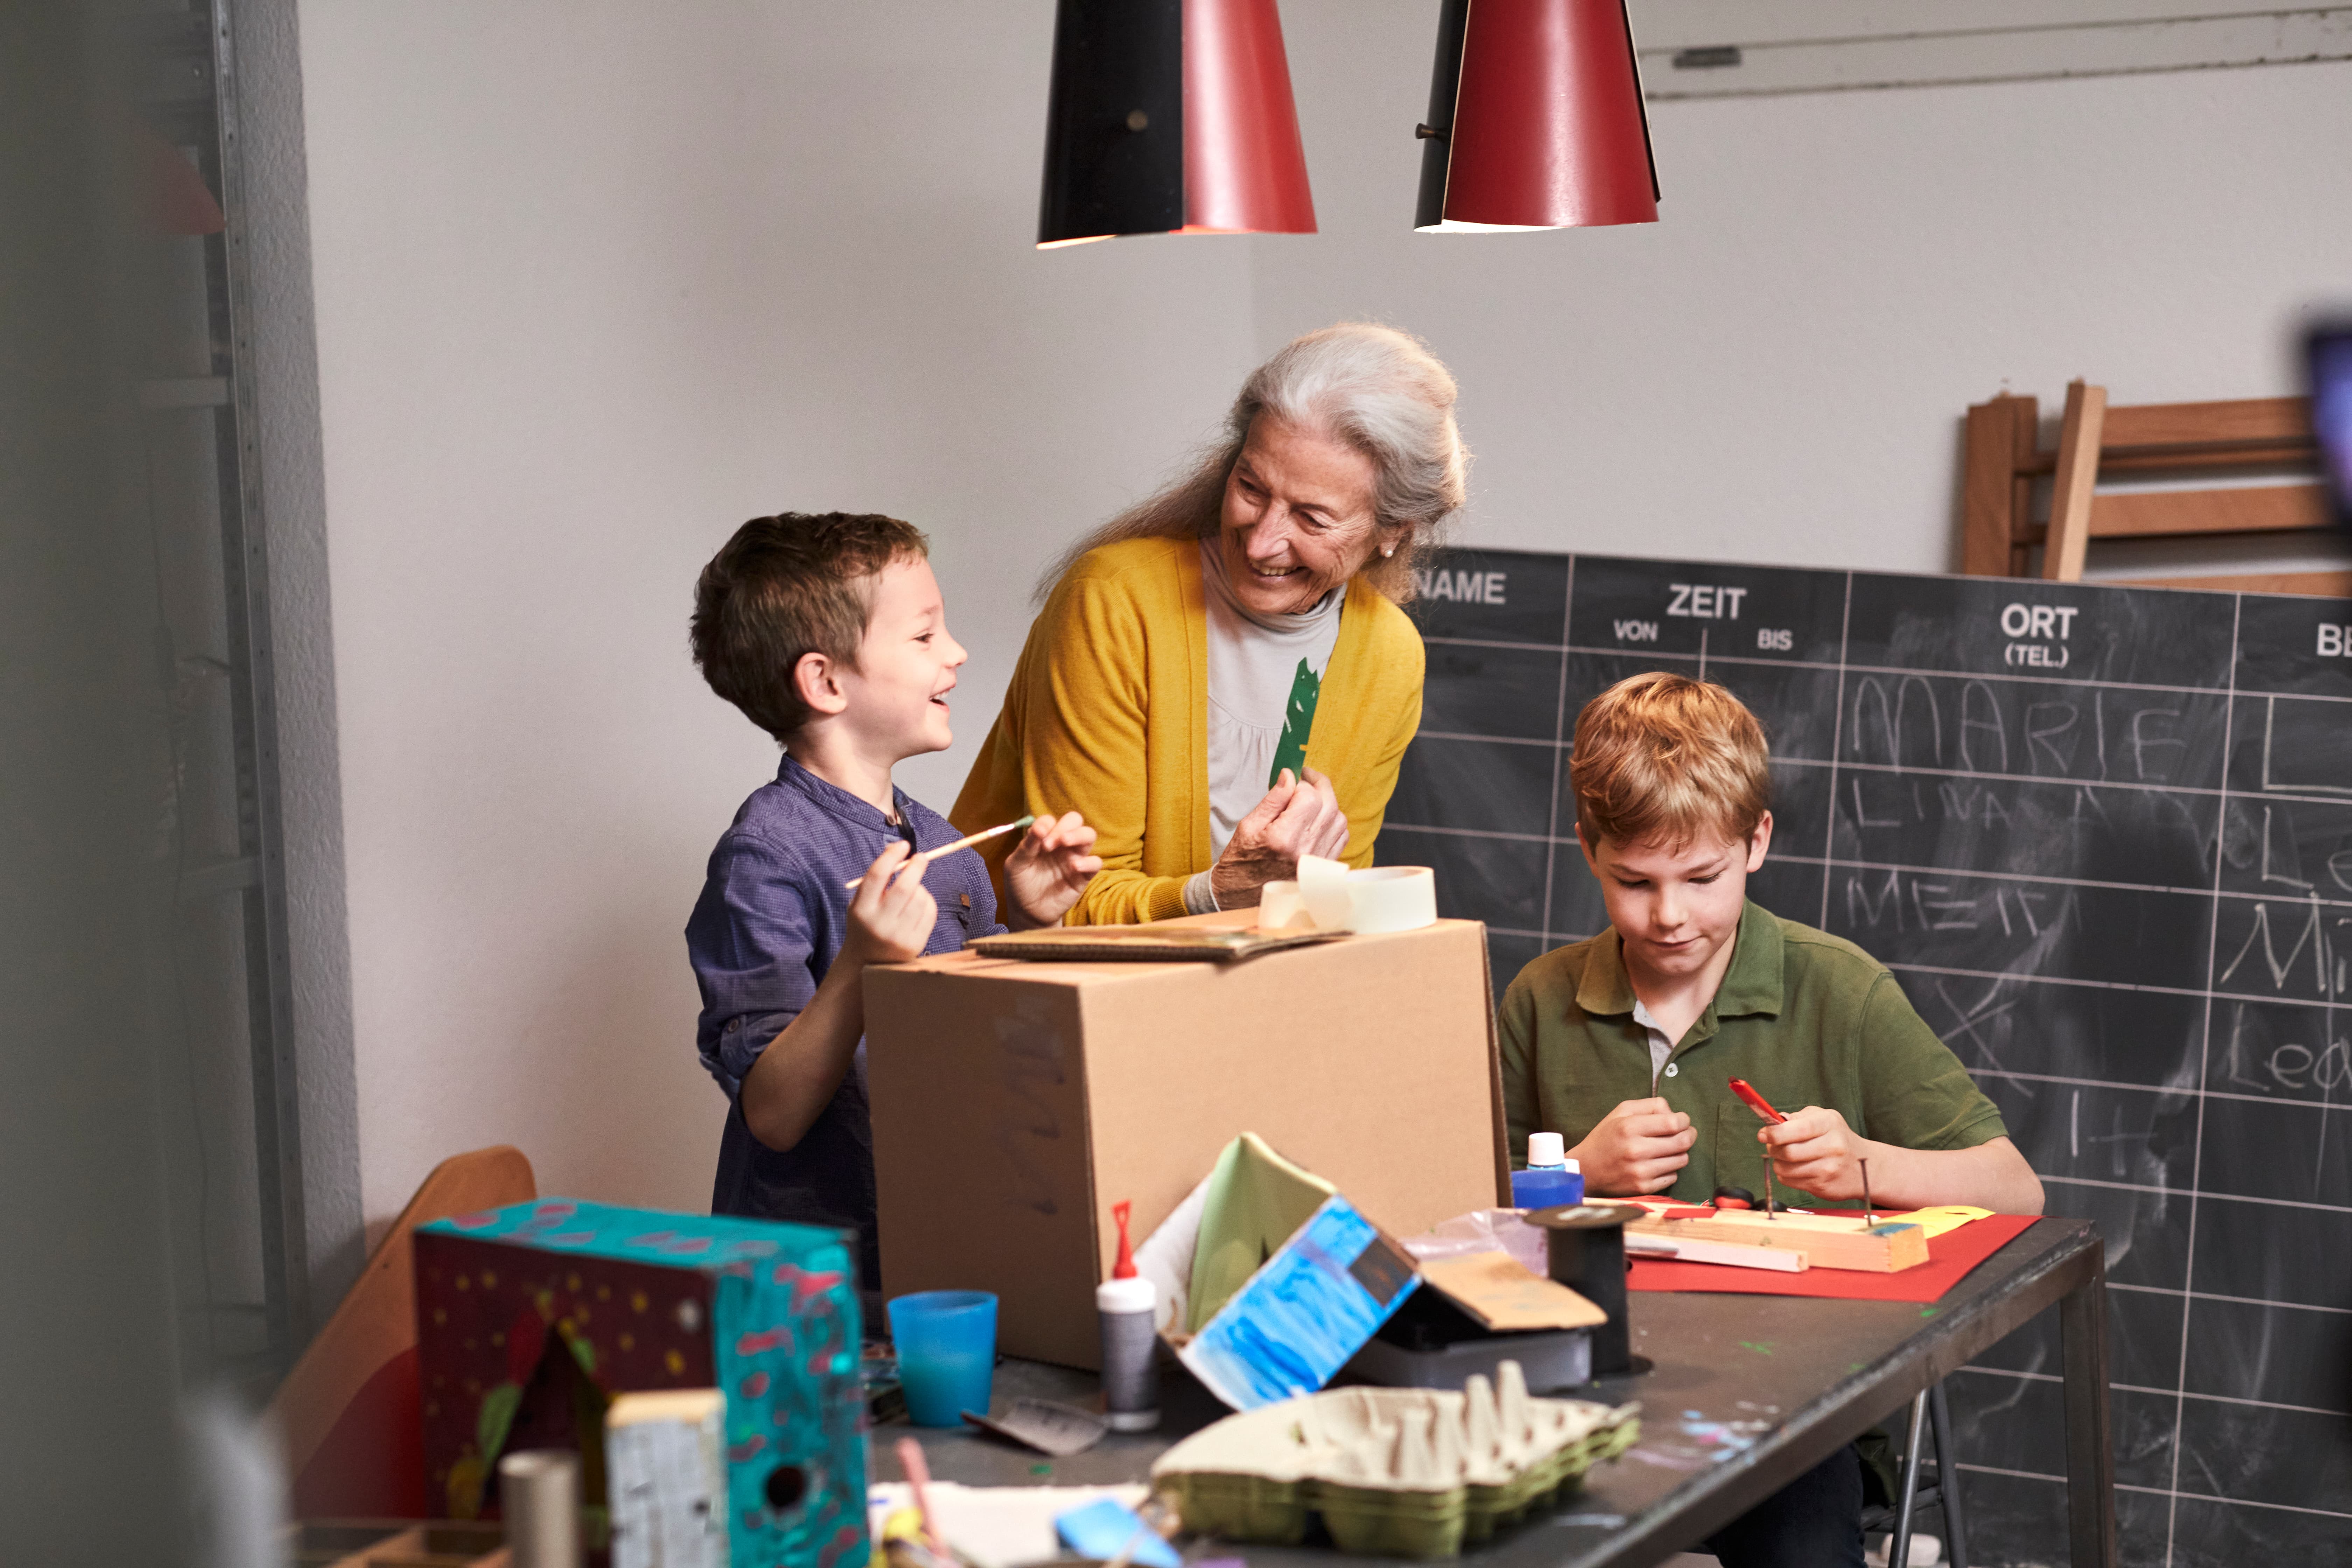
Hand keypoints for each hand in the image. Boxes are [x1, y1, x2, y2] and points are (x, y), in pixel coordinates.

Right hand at [840, 842, 935, 967]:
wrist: (868, 963)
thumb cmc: (866, 924)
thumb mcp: (861, 902)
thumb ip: (876, 878)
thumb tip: (896, 848)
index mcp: (861, 910)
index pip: (877, 875)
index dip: (892, 856)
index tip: (903, 845)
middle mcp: (879, 923)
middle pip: (904, 887)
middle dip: (916, 867)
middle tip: (921, 857)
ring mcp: (899, 936)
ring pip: (920, 898)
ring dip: (920, 887)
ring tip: (913, 889)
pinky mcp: (915, 944)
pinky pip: (930, 912)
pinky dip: (928, 901)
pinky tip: (920, 903)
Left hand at [1004, 810, 1101, 929]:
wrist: (1028, 913)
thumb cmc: (1020, 885)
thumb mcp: (1016, 865)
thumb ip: (1027, 845)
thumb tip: (1040, 827)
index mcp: (1044, 838)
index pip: (1052, 820)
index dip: (1047, 825)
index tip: (1039, 838)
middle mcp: (1061, 845)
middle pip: (1074, 821)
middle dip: (1065, 826)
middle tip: (1050, 844)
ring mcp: (1074, 858)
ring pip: (1089, 835)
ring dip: (1079, 835)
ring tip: (1065, 843)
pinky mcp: (1083, 876)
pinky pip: (1095, 862)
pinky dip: (1088, 862)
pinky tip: (1074, 867)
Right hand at [1208, 767, 1350, 907]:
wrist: (1241, 898)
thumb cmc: (1241, 862)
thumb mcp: (1248, 826)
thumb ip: (1273, 800)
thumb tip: (1289, 776)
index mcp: (1283, 839)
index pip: (1309, 797)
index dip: (1301, 782)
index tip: (1292, 778)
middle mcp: (1305, 850)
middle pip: (1329, 804)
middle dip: (1319, 785)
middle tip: (1306, 778)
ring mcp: (1317, 861)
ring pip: (1339, 819)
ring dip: (1328, 803)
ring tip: (1311, 799)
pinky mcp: (1323, 868)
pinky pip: (1341, 838)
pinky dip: (1333, 822)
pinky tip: (1318, 819)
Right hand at [1568, 1097, 1694, 1194]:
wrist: (1586, 1170)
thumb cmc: (1606, 1137)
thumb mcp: (1621, 1112)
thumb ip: (1649, 1106)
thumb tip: (1675, 1114)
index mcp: (1629, 1127)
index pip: (1673, 1122)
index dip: (1684, 1120)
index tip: (1682, 1121)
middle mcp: (1636, 1150)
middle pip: (1682, 1142)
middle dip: (1689, 1135)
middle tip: (1686, 1133)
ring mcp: (1640, 1171)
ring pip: (1681, 1160)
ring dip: (1680, 1153)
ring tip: (1668, 1149)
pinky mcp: (1643, 1188)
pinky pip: (1673, 1177)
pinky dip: (1670, 1169)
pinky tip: (1658, 1164)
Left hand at [1760, 1107, 1873, 1201]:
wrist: (1864, 1166)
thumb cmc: (1836, 1137)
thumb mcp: (1822, 1119)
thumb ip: (1798, 1118)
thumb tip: (1774, 1121)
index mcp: (1829, 1124)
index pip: (1797, 1128)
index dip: (1774, 1132)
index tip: (1763, 1134)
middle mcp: (1832, 1146)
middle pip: (1788, 1151)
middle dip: (1773, 1148)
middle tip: (1773, 1145)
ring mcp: (1829, 1168)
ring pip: (1785, 1168)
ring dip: (1778, 1163)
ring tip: (1785, 1157)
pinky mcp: (1823, 1186)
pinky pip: (1790, 1181)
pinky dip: (1785, 1175)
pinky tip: (1796, 1169)